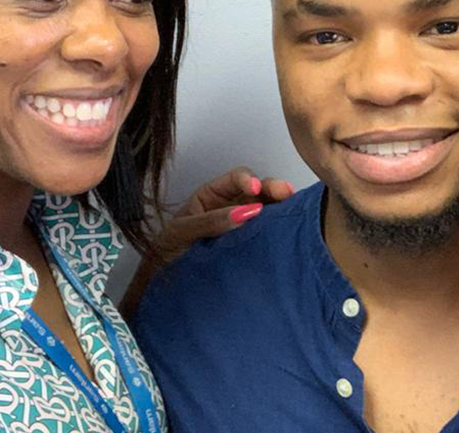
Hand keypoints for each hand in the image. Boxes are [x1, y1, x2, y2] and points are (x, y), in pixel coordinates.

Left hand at [158, 166, 295, 260]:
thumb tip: (247, 213)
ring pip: (267, 210)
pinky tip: (289, 229)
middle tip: (286, 193)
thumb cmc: (168, 250)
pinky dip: (279, 229)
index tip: (254, 189)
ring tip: (294, 210)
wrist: (164, 279)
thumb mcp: (183, 231)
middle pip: (258, 191)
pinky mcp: (250, 245)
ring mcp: (243, 225)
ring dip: (281, 208)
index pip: (236, 179)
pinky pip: (267, 232)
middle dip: (273, 189)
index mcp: (213, 195)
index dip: (247, 180)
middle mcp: (232, 206)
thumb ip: (211, 221)